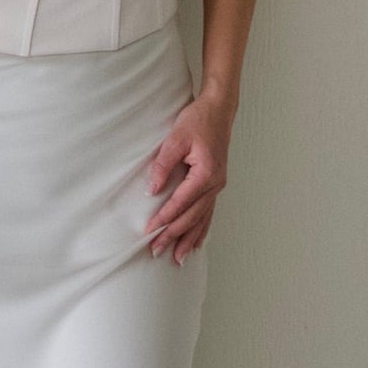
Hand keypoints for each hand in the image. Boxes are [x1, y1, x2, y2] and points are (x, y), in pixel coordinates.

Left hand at [142, 91, 230, 264]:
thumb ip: (163, 164)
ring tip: (178, 258)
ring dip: (189, 239)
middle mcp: (215, 184)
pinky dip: (202, 229)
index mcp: (205, 174)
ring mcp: (218, 185)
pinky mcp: (216, 183)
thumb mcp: (175, 138)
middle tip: (156, 251)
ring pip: (202, 219)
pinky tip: (197, 242)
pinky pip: (209, 212)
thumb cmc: (198, 120)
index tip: (149, 231)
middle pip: (191, 217)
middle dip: (173, 236)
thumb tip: (152, 189)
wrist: (219, 110)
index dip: (164, 219)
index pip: (180, 203)